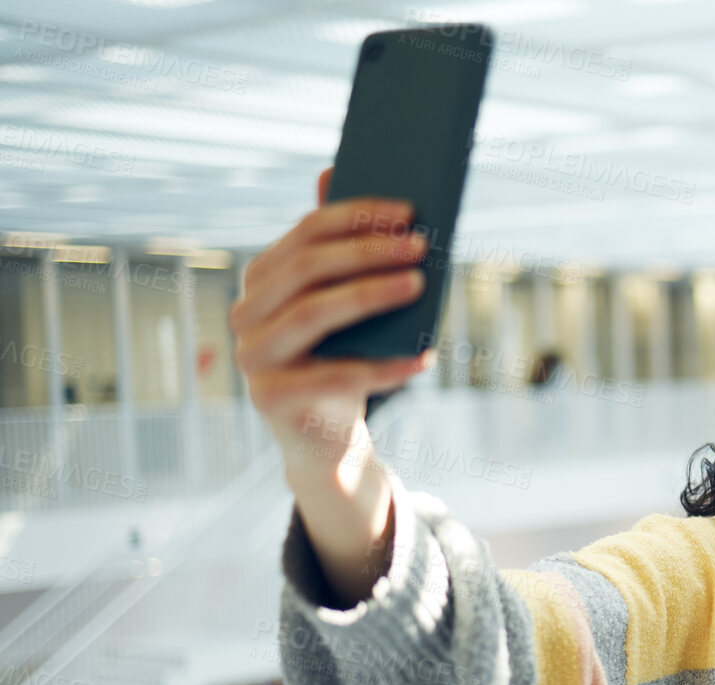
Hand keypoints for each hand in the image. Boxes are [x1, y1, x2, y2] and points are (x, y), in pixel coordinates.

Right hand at [229, 165, 434, 477]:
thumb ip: (342, 252)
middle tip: (419, 245)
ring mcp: (252, 356)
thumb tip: (333, 173)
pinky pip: (333, 376)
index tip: (408, 211)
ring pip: (313, 312)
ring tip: (420, 286)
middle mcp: (246, 312)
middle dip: (368, 251)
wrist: (326, 437)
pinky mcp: (271, 398)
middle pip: (307, 268)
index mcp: (262, 279)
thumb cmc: (340, 360)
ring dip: (371, 295)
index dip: (355, 216)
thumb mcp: (344, 307)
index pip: (306, 233)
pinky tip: (423, 358)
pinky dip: (383, 366)